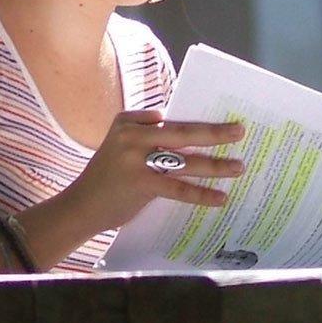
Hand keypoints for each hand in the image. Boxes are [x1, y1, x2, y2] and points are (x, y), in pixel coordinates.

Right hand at [68, 109, 244, 231]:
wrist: (80, 205)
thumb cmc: (108, 174)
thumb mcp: (122, 145)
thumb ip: (150, 136)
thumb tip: (195, 136)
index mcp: (129, 120)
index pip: (172, 117)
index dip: (200, 118)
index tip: (224, 118)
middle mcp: (132, 135)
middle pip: (183, 132)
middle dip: (215, 133)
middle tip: (240, 131)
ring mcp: (136, 160)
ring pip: (186, 161)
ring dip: (216, 165)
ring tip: (238, 167)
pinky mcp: (141, 185)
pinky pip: (179, 188)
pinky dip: (202, 193)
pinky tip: (220, 197)